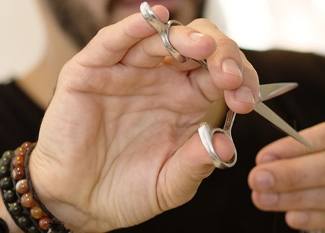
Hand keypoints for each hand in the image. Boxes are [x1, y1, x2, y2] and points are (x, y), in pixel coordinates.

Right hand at [26, 5, 258, 231]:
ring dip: (185, 38)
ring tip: (205, 46)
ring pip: (159, 39)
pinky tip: (153, 21)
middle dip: (221, 54)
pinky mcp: (90, 71)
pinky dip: (132, 27)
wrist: (79, 204)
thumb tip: (225, 144)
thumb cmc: (126, 191)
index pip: (219, 73)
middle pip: (197, 48)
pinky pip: (112, 42)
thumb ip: (196, 165)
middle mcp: (160, 80)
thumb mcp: (171, 186)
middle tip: (230, 76)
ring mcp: (126, 72)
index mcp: (186, 101)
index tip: (246, 99)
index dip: (238, 78)